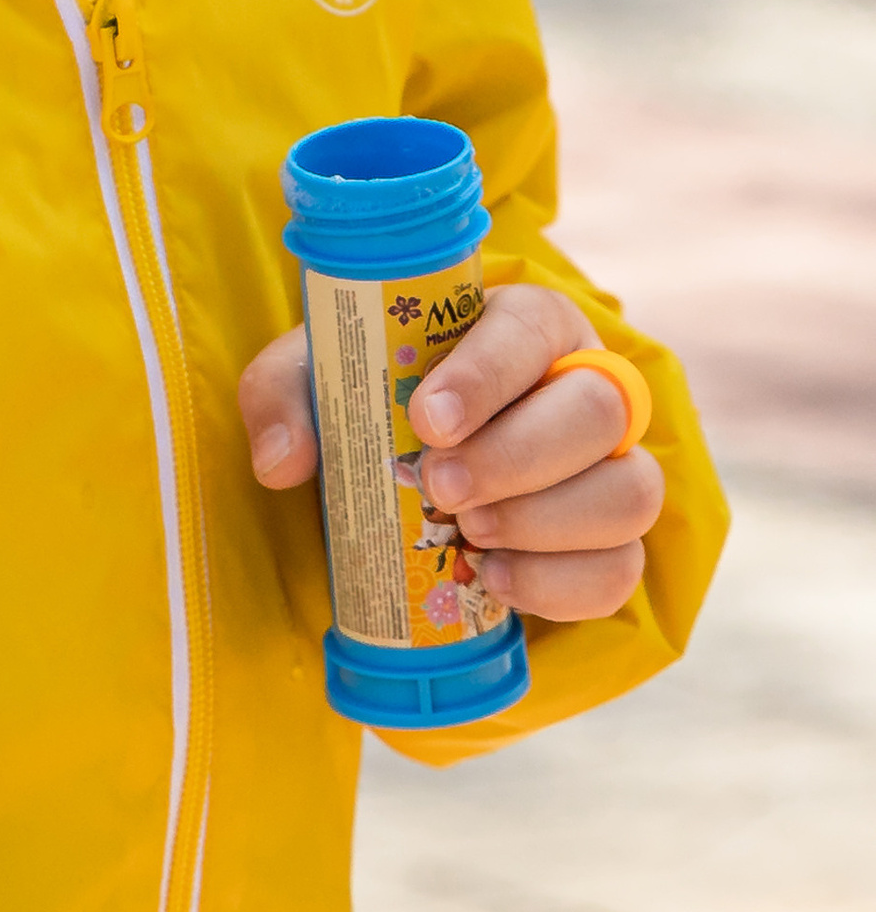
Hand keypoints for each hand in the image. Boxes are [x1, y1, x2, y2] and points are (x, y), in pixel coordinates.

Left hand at [238, 281, 663, 623]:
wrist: (393, 477)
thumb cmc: (368, 404)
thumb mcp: (310, 380)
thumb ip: (284, 396)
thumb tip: (282, 461)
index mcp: (526, 326)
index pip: (533, 328)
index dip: (488, 374)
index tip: (428, 420)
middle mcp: (587, 389)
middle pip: (600, 412)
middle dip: (516, 457)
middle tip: (440, 488)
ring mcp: (611, 468)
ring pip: (630, 493)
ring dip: (546, 523)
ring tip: (471, 534)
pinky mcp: (610, 544)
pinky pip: (620, 570)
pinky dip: (559, 584)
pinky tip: (494, 577)